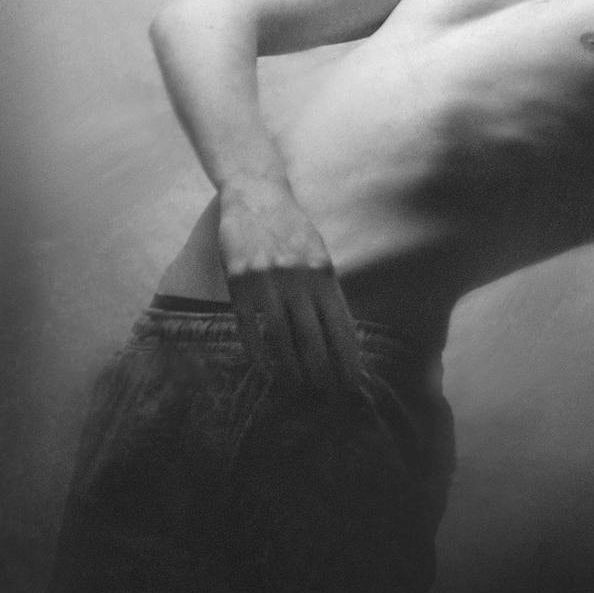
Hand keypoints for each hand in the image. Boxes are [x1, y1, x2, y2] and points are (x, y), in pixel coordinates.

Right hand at [217, 179, 367, 401]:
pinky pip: (248, 325)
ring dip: (292, 368)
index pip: (340, 325)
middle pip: (313, 337)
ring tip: (299, 389)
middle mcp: (298, 278)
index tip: (355, 382)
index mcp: (324, 273)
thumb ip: (327, 289)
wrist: (257, 196)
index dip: (348, 356)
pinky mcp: (239, 281)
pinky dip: (257, 351)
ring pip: (282, 337)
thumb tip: (342, 332)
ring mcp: (267, 280)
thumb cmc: (293, 229)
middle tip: (330, 396)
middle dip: (323, 371)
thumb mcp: (319, 254)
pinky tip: (265, 369)